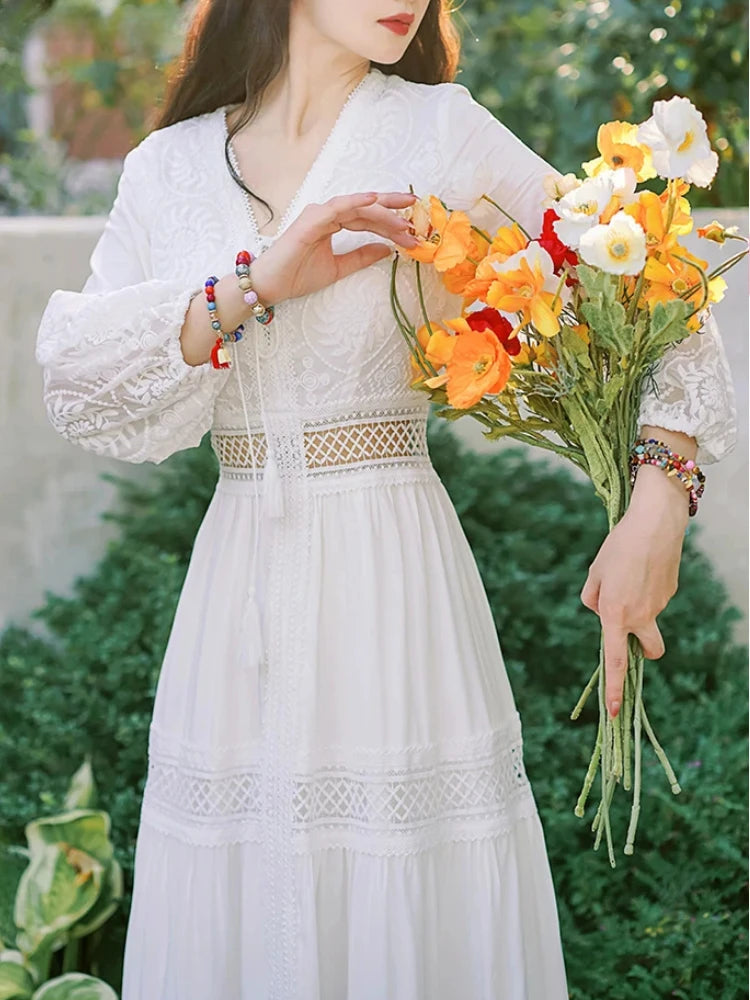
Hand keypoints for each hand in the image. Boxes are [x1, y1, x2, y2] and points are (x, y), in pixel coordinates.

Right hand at [250, 191, 419, 303]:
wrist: (272, 285)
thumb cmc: (297, 275)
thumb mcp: (338, 268)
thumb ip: (361, 257)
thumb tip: (386, 250)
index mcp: (334, 223)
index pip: (367, 219)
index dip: (390, 223)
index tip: (411, 230)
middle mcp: (328, 214)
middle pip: (366, 208)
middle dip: (392, 210)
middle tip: (416, 210)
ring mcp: (319, 214)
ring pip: (357, 207)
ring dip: (381, 211)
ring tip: (402, 218)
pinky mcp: (312, 219)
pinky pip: (338, 207)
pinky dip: (356, 202)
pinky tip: (374, 200)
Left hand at [579, 486, 687, 719]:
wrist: (656, 523)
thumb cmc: (618, 546)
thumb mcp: (594, 573)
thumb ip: (592, 599)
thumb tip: (600, 611)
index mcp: (614, 614)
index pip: (616, 660)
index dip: (615, 688)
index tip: (615, 711)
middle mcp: (639, 616)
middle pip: (648, 650)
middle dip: (644, 651)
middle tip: (633, 628)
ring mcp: (659, 606)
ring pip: (646, 617)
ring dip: (636, 605)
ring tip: (629, 572)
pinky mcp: (670, 593)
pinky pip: (653, 599)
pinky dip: (646, 589)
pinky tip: (643, 566)